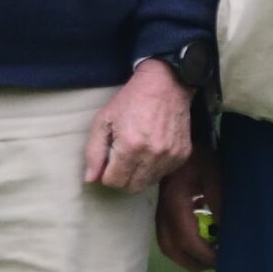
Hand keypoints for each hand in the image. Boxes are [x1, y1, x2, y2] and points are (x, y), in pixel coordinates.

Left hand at [83, 59, 190, 193]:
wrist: (166, 84)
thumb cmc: (131, 100)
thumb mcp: (104, 120)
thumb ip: (94, 152)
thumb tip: (90, 179)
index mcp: (130, 146)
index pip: (114, 182)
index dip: (106, 175)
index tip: (108, 162)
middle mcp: (153, 155)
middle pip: (131, 187)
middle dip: (121, 178)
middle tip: (119, 160)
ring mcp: (170, 156)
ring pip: (148, 184)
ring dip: (137, 175)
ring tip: (135, 153)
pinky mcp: (182, 155)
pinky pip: (163, 174)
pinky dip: (154, 168)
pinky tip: (150, 150)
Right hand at [155, 136, 220, 271]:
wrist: (181, 138)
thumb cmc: (200, 154)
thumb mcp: (215, 176)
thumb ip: (220, 205)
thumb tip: (226, 234)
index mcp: (175, 202)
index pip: (187, 240)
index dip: (205, 255)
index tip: (223, 259)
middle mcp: (162, 210)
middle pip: (171, 249)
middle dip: (194, 262)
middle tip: (215, 263)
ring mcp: (159, 210)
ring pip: (167, 244)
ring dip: (187, 255)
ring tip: (208, 253)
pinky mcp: (161, 208)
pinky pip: (168, 234)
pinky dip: (182, 243)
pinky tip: (200, 235)